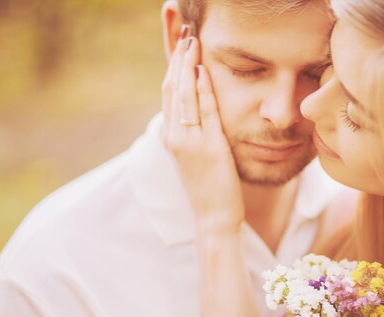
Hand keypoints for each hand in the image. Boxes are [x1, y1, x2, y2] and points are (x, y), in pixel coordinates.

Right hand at [161, 27, 243, 234]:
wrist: (214, 217)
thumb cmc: (211, 186)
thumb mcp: (198, 154)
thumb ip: (196, 129)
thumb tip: (200, 105)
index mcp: (172, 136)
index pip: (169, 91)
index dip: (174, 64)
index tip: (181, 42)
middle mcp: (174, 136)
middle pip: (172, 87)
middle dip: (177, 56)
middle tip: (184, 32)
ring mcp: (188, 142)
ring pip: (183, 96)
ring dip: (187, 65)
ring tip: (193, 41)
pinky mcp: (206, 149)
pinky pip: (202, 113)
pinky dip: (201, 90)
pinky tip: (202, 70)